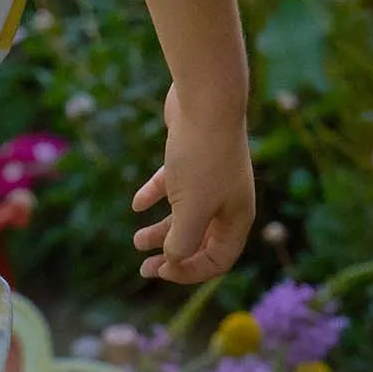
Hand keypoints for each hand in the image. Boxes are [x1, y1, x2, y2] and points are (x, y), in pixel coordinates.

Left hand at [130, 82, 254, 284]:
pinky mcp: (191, 156)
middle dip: (174, 256)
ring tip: (136, 240)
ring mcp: (210, 178)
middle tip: (145, 267)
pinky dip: (156, 196)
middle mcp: (228, 200)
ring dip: (162, 230)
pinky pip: (173, 185)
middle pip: (202, 241)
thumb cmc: (202, 157)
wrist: (205, 99)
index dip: (189, 272)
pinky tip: (137, 204)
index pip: (218, 260)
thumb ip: (183, 240)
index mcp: (237, 217)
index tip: (159, 270)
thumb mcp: (192, 208)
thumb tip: (172, 259)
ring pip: (186, 214)